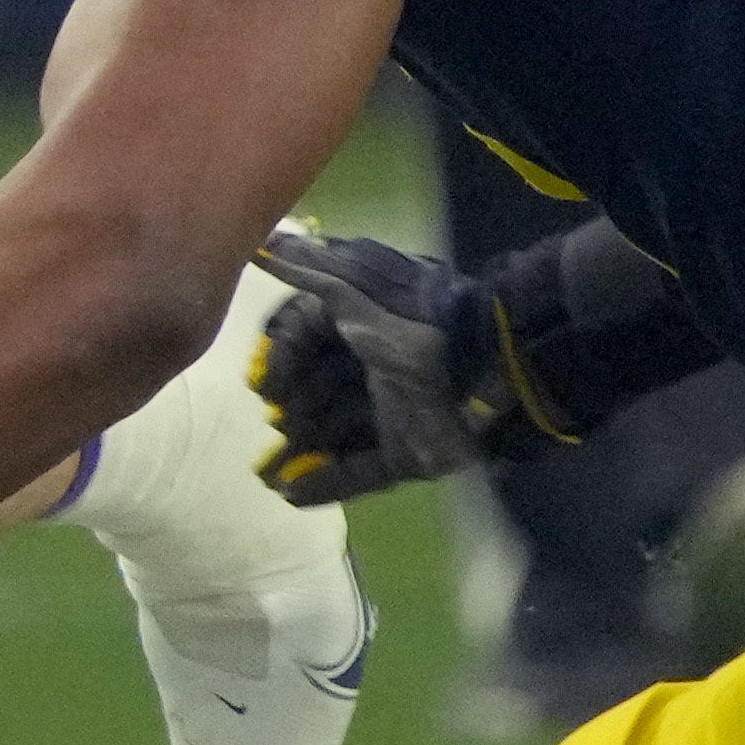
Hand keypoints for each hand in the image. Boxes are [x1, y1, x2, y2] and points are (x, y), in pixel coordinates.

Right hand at [250, 229, 485, 505]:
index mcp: (360, 326)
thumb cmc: (411, 324)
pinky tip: (290, 496)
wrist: (482, 368)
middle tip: (277, 421)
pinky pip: (359, 475)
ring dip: (299, 450)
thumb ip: (308, 270)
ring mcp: (389, 416)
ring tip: (273, 468)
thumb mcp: (355, 287)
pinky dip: (325, 485)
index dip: (280, 360)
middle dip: (289, 408)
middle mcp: (371, 370)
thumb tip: (262, 249)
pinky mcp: (406, 455)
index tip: (264, 383)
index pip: (304, 342)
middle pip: (314, 391)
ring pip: (332, 435)